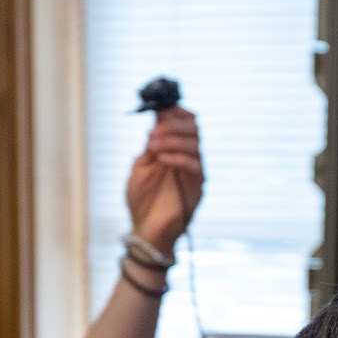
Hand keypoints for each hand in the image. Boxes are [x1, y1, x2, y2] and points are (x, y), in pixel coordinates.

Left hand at [125, 106, 203, 252]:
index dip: (174, 111)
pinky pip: (194, 165)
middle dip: (173, 123)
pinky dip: (176, 157)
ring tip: (152, 146)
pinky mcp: (197, 187)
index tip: (159, 109)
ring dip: (171, 139)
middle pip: (193, 127)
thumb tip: (158, 118)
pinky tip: (161, 158)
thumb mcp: (141, 165)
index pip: (184, 121)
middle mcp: (187, 156)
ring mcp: (194, 171)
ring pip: (194, 143)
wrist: (144, 229)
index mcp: (174, 149)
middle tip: (154, 130)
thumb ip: (151, 144)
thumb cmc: (141, 200)